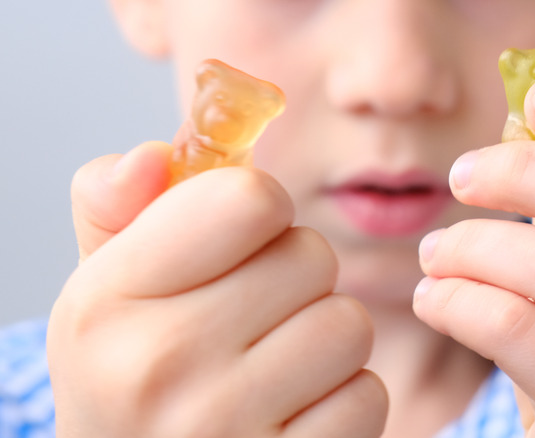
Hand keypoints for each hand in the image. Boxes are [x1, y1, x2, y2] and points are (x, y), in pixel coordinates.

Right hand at [48, 142, 387, 437]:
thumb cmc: (129, 373)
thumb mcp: (102, 289)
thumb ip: (115, 209)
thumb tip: (152, 156)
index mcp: (109, 299)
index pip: (247, 200)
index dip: (260, 206)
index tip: (243, 233)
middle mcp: (162, 364)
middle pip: (312, 255)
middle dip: (295, 274)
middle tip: (255, 310)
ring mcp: (226, 427)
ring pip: (350, 324)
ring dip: (324, 336)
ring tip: (276, 362)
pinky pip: (367, 395)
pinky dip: (343, 397)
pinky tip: (295, 411)